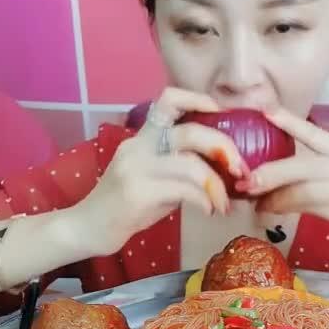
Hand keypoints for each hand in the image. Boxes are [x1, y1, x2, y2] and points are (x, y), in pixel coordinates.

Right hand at [75, 88, 244, 255]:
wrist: (88, 229)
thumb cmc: (126, 206)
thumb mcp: (153, 177)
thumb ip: (179, 165)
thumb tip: (222, 164)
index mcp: (142, 138)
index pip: (168, 100)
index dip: (199, 99)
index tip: (223, 113)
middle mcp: (138, 147)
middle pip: (191, 132)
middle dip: (224, 149)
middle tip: (240, 170)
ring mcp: (136, 169)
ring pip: (191, 164)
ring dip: (217, 186)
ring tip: (225, 203)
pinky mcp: (138, 193)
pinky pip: (185, 191)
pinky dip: (205, 201)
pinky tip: (210, 212)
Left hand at [241, 108, 328, 272]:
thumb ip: (321, 181)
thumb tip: (275, 182)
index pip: (319, 135)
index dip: (291, 122)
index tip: (265, 111)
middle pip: (307, 160)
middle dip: (271, 169)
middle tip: (244, 178)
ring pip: (307, 182)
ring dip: (275, 192)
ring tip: (254, 200)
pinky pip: (313, 203)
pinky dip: (288, 206)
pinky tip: (272, 211)